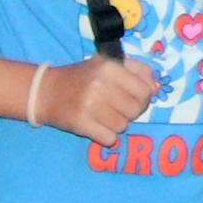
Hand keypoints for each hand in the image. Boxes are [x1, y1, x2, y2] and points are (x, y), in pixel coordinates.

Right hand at [36, 56, 162, 137]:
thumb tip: (156, 88)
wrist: (45, 91)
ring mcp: (90, 105)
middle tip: (116, 109)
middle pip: (135, 110)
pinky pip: (110, 138)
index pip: (145, 90)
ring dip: (116, 124)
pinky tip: (97, 127)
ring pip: (123, 126)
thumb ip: (136, 71)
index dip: (143, 98)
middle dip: (130, 112)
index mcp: (109, 67)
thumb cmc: (81, 77)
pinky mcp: (81, 123)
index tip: (133, 98)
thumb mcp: (107, 64)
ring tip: (103, 115)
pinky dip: (106, 136)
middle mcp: (100, 84)